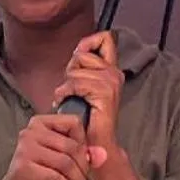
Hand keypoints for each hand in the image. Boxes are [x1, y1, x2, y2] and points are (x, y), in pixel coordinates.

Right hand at [0, 113, 92, 179]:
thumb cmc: (36, 175)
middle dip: (82, 166)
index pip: (73, 122)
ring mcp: (25, 151)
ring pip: (65, 162)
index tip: (83, 158)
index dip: (84, 142)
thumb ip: (79, 151)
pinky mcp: (24, 170)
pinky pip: (56, 177)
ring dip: (76, 179)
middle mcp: (30, 133)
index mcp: (39, 124)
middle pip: (71, 146)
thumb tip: (101, 154)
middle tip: (81, 178)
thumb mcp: (57, 157)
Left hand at [54, 32, 124, 159]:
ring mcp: (111, 82)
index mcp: (112, 70)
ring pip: (75, 71)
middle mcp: (115, 73)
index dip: (88, 42)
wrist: (97, 142)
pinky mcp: (104, 92)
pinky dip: (64, 94)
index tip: (79, 57)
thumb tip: (78, 50)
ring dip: (66, 86)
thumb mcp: (86, 85)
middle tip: (73, 89)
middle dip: (71, 70)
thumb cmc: (87, 116)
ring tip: (71, 98)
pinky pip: (75, 84)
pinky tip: (65, 103)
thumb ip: (85, 67)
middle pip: (82, 54)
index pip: (105, 38)